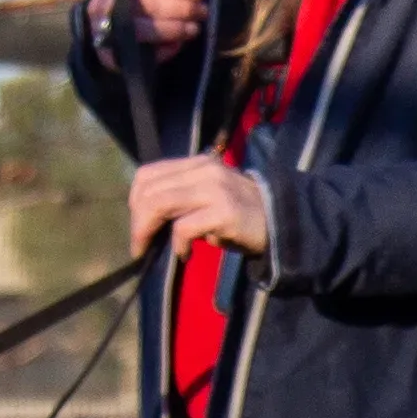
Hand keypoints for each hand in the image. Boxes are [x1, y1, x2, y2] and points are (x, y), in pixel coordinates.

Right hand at [84, 0, 207, 50]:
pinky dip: (164, 49)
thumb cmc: (132, 1)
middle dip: (182, 8)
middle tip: (203, 10)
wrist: (105, 29)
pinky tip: (178, 44)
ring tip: (195, 28)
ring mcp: (104, 29)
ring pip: (144, 30)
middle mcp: (104, 3)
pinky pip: (142, 53)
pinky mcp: (110, 55)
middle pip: (149, 5)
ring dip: (175, 29)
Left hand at [125, 156, 271, 256]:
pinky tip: (185, 254)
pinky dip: (178, 244)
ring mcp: (215, 189)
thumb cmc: (240, 215)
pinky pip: (184, 227)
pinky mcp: (224, 211)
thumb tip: (145, 216)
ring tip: (151, 249)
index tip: (138, 226)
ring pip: (160, 203)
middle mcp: (204, 170)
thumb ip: (180, 197)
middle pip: (149, 190)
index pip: (148, 174)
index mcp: (197, 163)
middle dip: (137, 221)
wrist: (281, 223)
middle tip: (140, 244)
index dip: (134, 201)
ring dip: (147, 231)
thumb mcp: (208, 196)